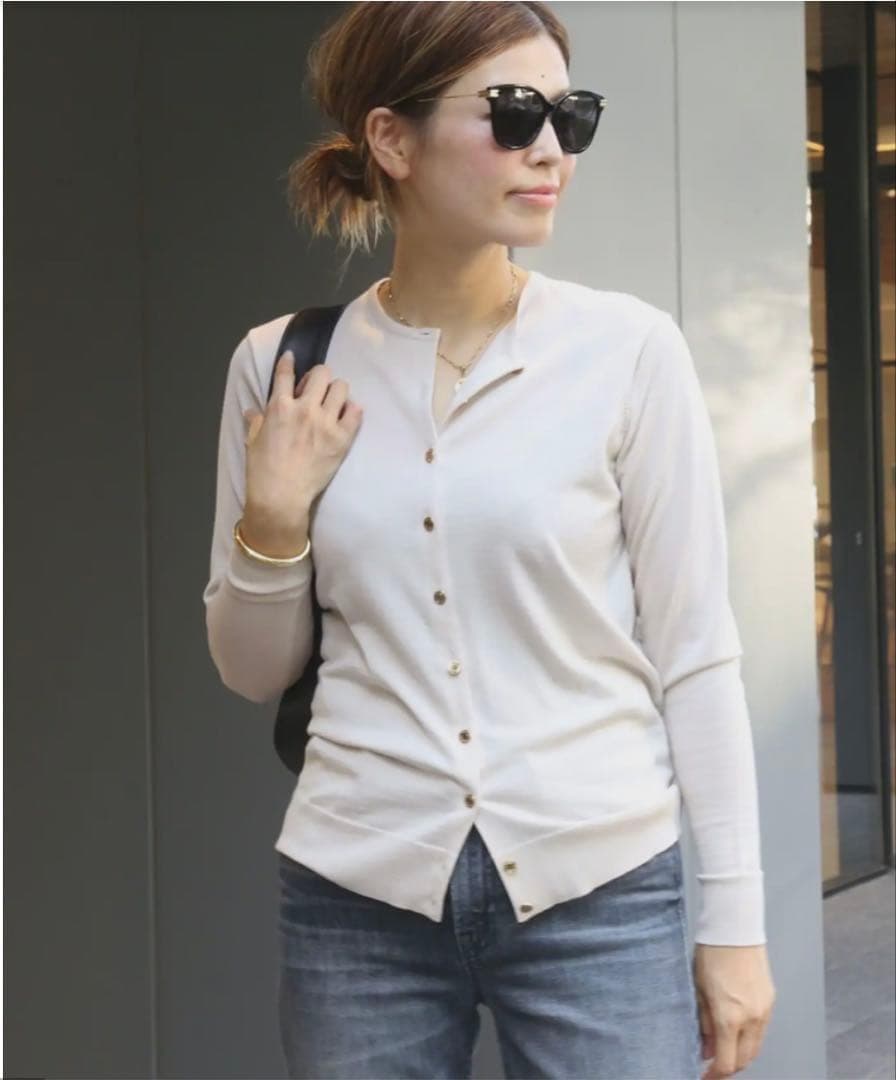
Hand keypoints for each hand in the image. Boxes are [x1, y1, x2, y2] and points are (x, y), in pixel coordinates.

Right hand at [242, 352, 362, 530]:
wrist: (281, 496)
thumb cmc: (262, 470)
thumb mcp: (252, 441)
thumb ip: (255, 421)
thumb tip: (252, 411)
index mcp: (279, 406)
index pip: (285, 373)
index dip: (289, 362)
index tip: (292, 357)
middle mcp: (304, 409)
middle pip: (321, 374)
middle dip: (318, 378)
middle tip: (315, 390)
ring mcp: (326, 422)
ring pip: (341, 388)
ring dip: (336, 392)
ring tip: (332, 403)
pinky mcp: (342, 438)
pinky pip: (356, 412)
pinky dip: (351, 411)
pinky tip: (344, 417)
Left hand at [693, 943, 775, 1078]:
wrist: (734, 928)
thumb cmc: (711, 953)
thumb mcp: (698, 990)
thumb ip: (703, 1024)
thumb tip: (705, 1049)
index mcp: (730, 1017)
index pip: (726, 1063)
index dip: (714, 1074)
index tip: (703, 1075)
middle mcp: (752, 1018)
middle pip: (744, 1060)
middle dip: (729, 1067)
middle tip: (712, 1065)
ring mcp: (764, 1010)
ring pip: (755, 1046)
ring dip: (740, 1054)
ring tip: (722, 1047)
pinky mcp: (770, 1000)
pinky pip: (761, 1029)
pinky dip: (749, 1037)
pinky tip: (735, 1029)